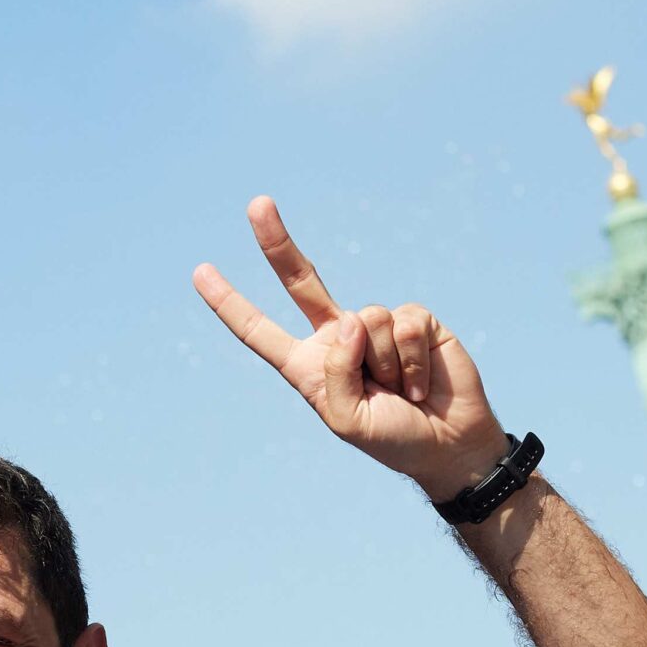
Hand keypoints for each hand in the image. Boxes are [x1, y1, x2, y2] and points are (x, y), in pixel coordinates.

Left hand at [194, 196, 508, 499]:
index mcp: (308, 364)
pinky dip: (412, 362)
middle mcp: (337, 336)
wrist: (447, 443)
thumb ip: (334, 372)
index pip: (260, 332)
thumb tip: (349, 318)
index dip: (230, 304)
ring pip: (366, 321)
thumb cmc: (390, 437)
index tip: (200, 272)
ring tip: (399, 391)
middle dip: (276, 243)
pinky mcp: (414, 319)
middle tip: (256, 203)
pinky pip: (403, 325)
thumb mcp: (345, 419)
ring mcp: (375, 324)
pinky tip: (420, 383)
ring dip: (384, 365)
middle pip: (301, 281)